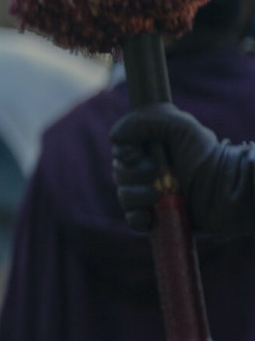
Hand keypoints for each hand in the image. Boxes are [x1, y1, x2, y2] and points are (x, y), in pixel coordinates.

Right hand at [110, 103, 253, 234]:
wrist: (227, 190)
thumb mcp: (181, 127)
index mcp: (151, 147)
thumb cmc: (208, 155)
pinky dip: (137, 218)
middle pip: (118, 171)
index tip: (136, 153)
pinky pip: (132, 219)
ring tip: (158, 196)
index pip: (120, 148)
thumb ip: (147, 121)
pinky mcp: (156, 217)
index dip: (123, 151)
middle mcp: (148, 169)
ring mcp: (151, 194)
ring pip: (123, 195)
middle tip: (157, 172)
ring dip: (137, 195)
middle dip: (134, 173)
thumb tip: (115, 136)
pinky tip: (149, 215)